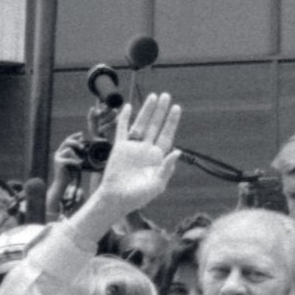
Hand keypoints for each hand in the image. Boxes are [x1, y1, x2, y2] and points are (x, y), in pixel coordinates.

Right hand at [92, 93, 183, 214]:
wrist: (117, 199)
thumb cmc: (138, 196)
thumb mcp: (157, 184)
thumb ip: (167, 168)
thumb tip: (178, 151)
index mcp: (157, 157)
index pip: (167, 135)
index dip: (172, 122)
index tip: (177, 108)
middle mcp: (146, 149)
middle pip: (155, 125)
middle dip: (161, 111)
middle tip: (166, 96)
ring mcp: (133, 147)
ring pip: (141, 124)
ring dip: (147, 110)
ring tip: (153, 96)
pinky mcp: (119, 147)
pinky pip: (122, 129)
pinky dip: (124, 118)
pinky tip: (128, 107)